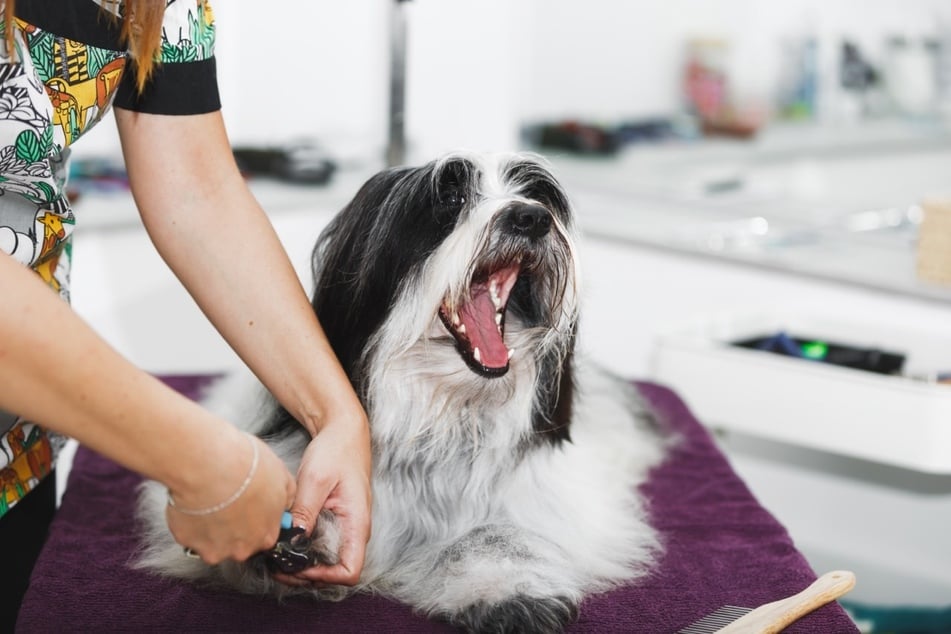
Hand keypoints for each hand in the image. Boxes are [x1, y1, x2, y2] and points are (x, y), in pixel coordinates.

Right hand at [166, 432, 295, 564]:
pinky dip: (188, 521)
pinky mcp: (187, 541)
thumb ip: (285, 496)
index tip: (248, 506)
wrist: (208, 465)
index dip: (256, 519)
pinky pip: (188, 533)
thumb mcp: (280, 475)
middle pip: (238, 543)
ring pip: (211, 542)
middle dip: (233, 526)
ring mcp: (213, 548)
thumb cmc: (245, 466)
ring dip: (210, 525)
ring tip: (208, 498)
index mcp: (266, 535)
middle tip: (227, 499)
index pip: (264, 536)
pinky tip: (192, 500)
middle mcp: (241, 549)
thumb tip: (284, 503)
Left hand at [274, 415, 371, 586]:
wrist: (344, 431)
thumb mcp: (316, 479)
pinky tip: (285, 543)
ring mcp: (346, 527)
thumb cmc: (336, 450)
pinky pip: (324, 547)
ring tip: (276, 558)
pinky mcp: (336, 522)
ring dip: (304, 566)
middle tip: (277, 566)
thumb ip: (305, 511)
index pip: (350, 570)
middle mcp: (355, 530)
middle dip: (308, 576)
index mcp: (357, 523)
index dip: (324, 576)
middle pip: (337, 573)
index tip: (298, 566)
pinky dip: (304, 552)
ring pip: (329, 562)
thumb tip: (293, 540)